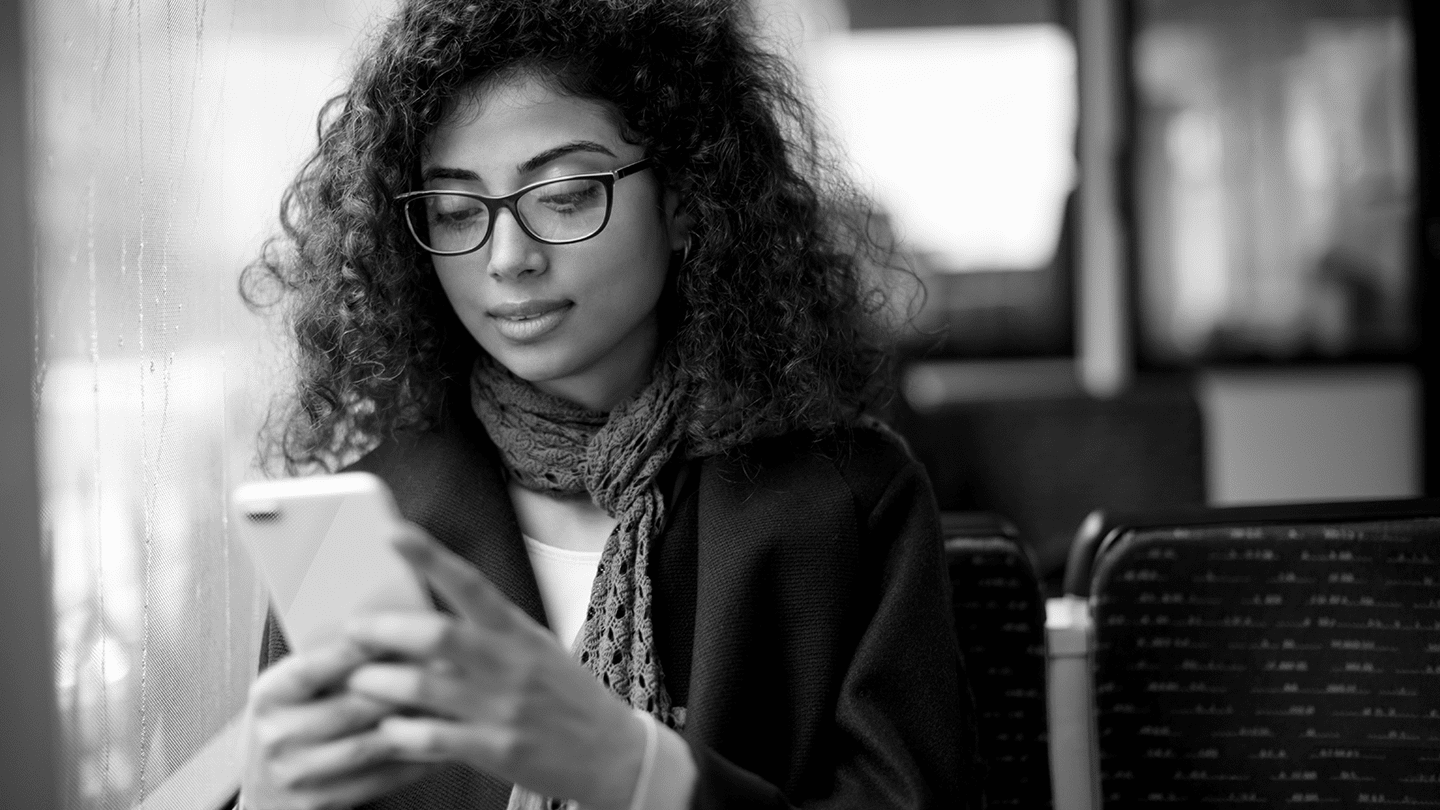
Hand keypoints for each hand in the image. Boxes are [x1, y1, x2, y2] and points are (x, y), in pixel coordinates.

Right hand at [240, 639, 434, 809]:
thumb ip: (328, 663)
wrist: (266, 786)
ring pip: (369, 746)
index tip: (394, 630)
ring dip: (414, 724)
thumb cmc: (291, 720)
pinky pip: (379, 780)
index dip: (353, 651)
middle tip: (444, 665)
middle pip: (349, 709)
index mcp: (267, 696)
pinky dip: (414, 760)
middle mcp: (277, 736)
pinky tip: (440, 740)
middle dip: (402, 686)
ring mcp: (297, 774)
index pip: (311, 669)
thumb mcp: (292, 687)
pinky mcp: (321, 801)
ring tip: (449, 701)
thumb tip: (388, 627)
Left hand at [343, 529, 646, 809]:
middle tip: (352, 630)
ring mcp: (503, 708)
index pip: (470, 583)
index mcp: (518, 632)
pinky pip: (432, 739)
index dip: (429, 556)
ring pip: (422, 688)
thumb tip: (426, 614)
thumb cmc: (566, 697)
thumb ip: (488, 632)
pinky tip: (386, 732)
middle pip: (436, 635)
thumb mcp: (535, 650)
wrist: (613, 754)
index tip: (392, 532)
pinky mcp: (497, 750)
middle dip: (384, 630)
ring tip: (357, 682)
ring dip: (378, 684)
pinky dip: (399, 734)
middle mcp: (510, 664)